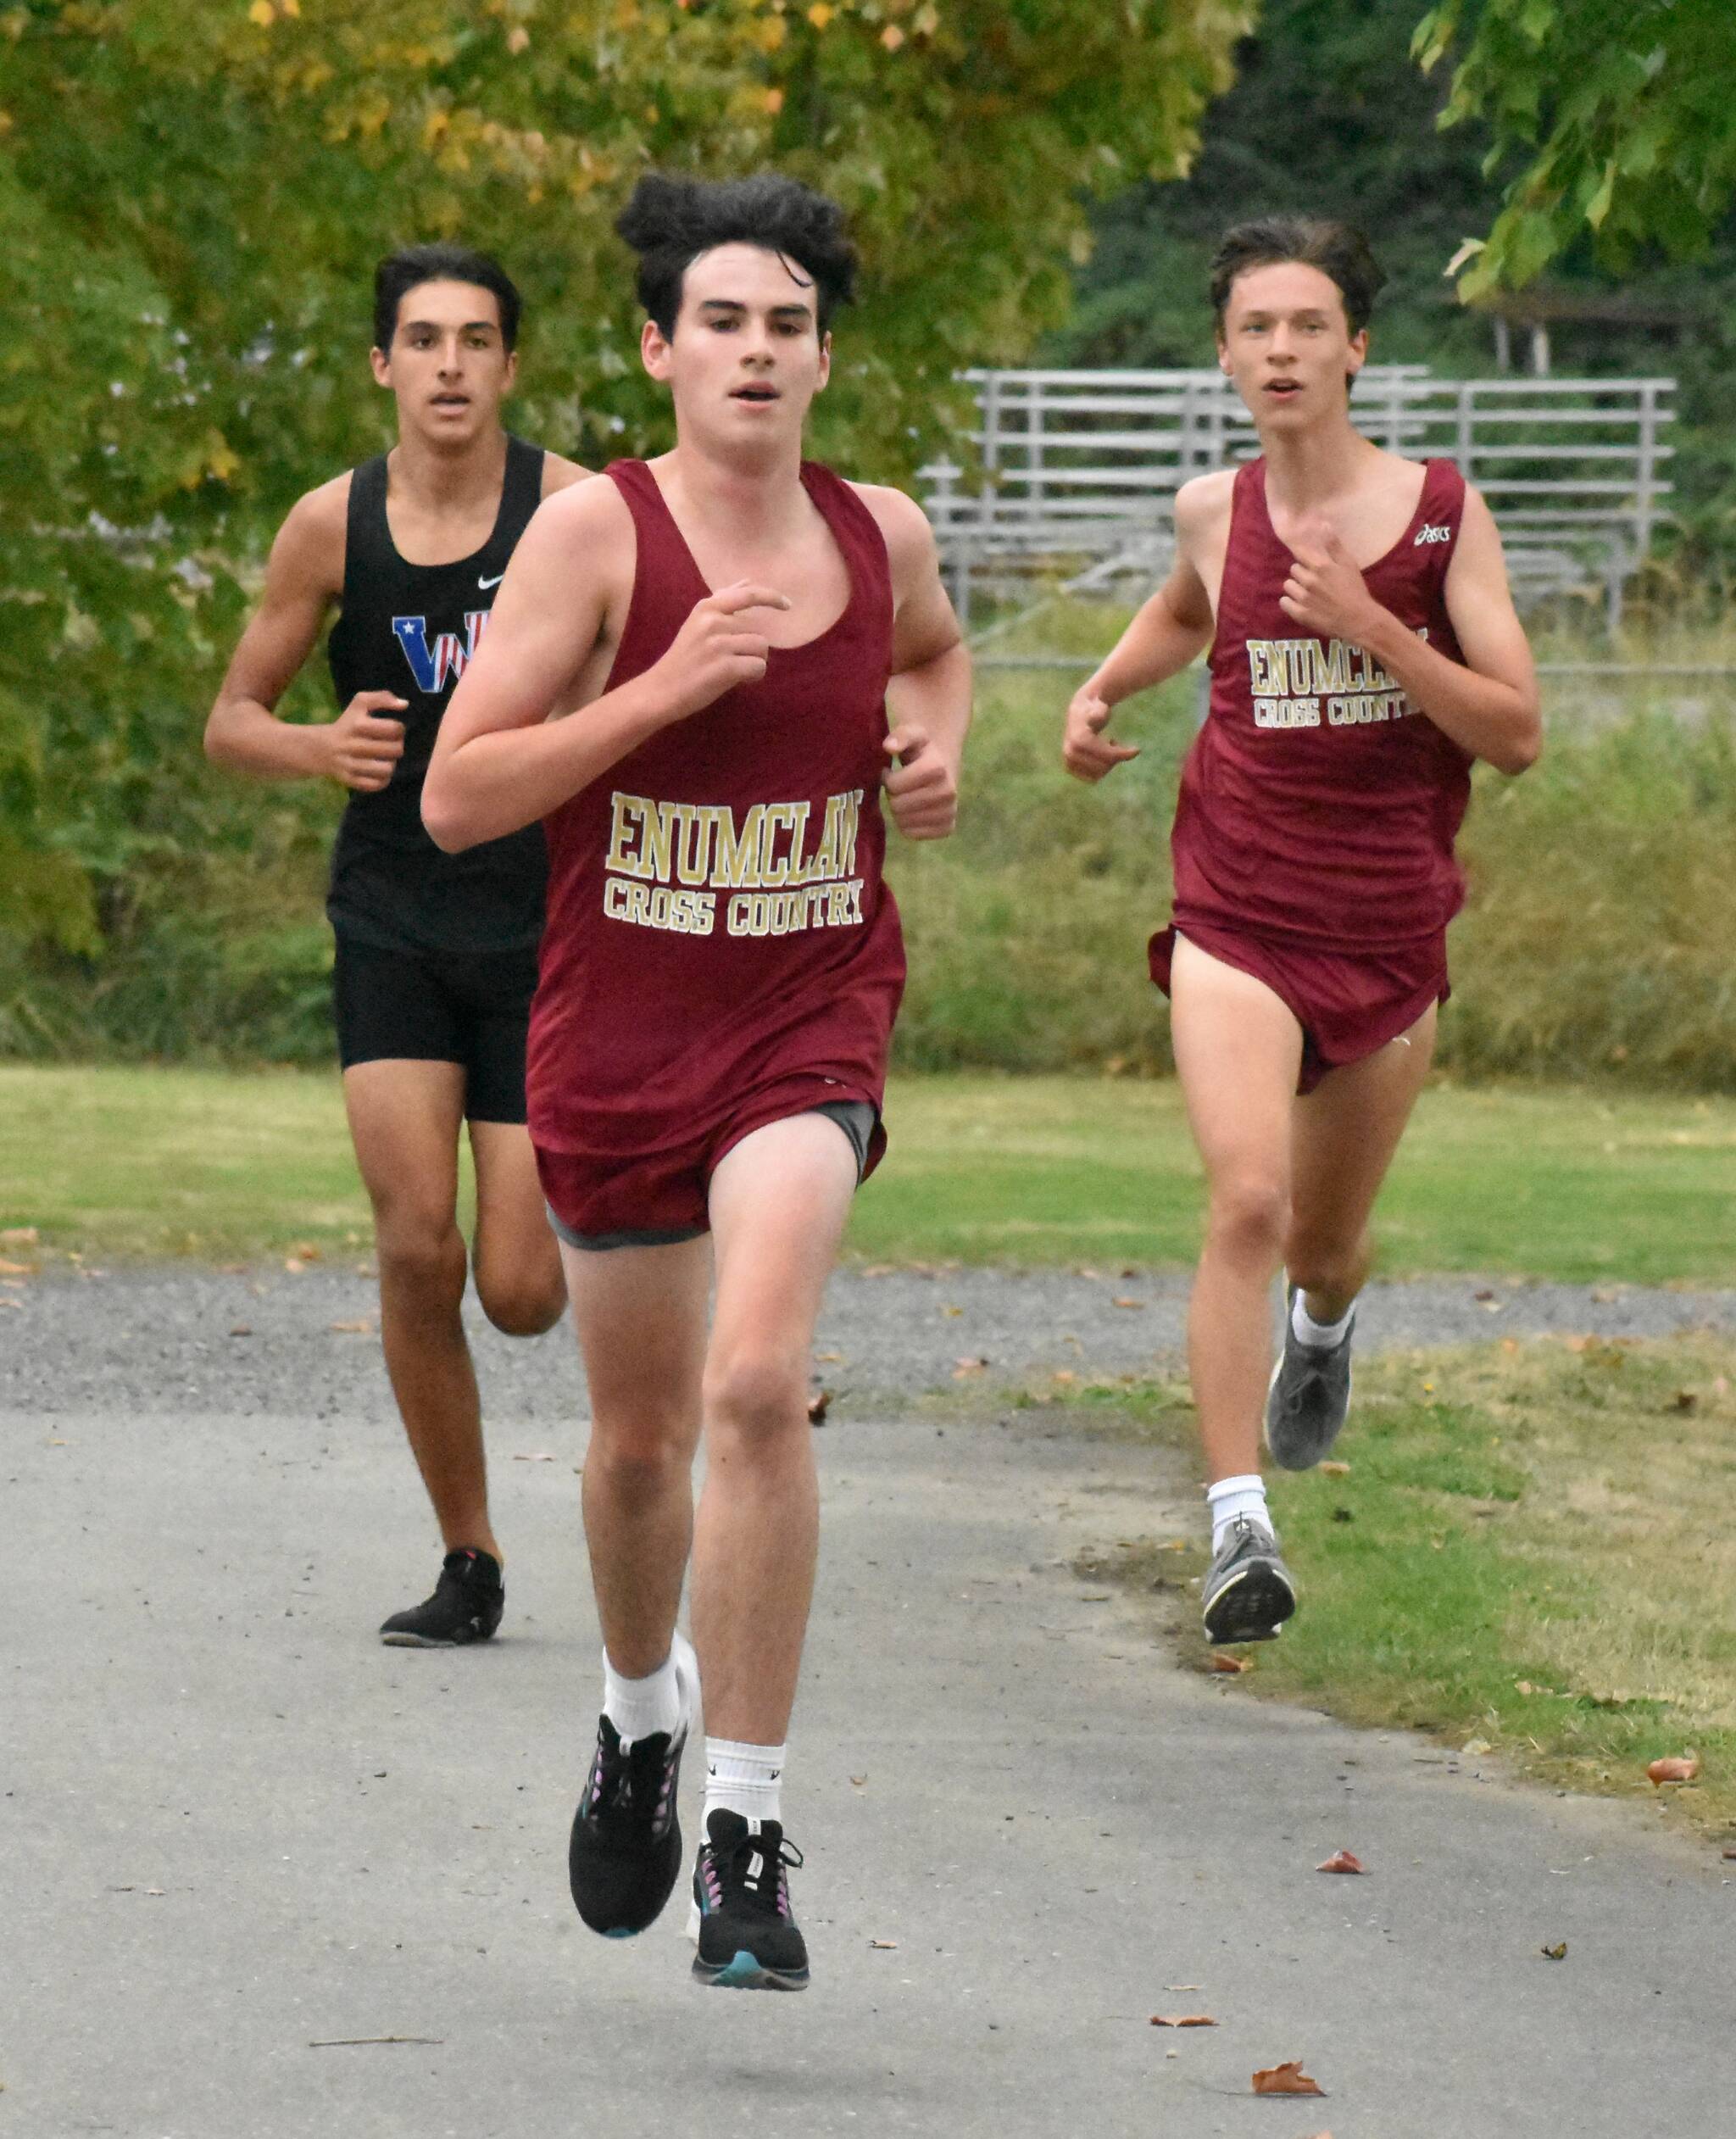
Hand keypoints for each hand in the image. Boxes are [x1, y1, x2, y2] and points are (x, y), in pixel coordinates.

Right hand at [326, 691, 405, 790]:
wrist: (321, 748)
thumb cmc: (348, 724)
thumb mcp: (360, 703)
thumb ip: (382, 697)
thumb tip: (404, 704)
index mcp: (357, 724)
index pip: (394, 728)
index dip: (399, 729)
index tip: (393, 729)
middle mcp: (353, 745)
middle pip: (395, 750)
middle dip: (397, 746)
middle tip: (391, 744)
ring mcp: (350, 765)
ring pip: (388, 769)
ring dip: (391, 763)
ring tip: (385, 758)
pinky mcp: (350, 781)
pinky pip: (378, 784)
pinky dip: (383, 779)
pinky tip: (378, 770)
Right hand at [650, 581, 791, 719]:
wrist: (661, 690)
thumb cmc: (684, 658)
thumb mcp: (698, 622)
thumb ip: (724, 602)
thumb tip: (749, 581)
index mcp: (706, 607)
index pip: (748, 594)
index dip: (772, 597)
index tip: (787, 605)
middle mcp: (713, 621)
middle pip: (758, 631)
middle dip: (753, 649)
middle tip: (733, 662)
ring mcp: (719, 644)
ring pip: (761, 648)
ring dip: (755, 662)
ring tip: (735, 671)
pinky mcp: (725, 667)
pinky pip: (758, 667)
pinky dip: (754, 676)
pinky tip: (740, 680)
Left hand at [882, 725, 957, 839]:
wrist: (943, 766)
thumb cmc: (921, 751)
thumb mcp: (912, 735)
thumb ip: (900, 736)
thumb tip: (889, 746)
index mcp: (937, 768)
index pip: (894, 786)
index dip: (887, 779)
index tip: (892, 772)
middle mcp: (948, 792)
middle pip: (898, 805)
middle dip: (893, 795)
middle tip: (899, 786)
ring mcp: (950, 812)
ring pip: (904, 822)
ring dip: (899, 810)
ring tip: (905, 796)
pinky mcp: (947, 828)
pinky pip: (913, 834)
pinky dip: (907, 824)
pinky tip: (912, 810)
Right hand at [1061, 684, 1138, 783]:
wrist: (1079, 713)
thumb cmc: (1094, 710)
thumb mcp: (1098, 708)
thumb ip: (1099, 712)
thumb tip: (1097, 717)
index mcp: (1078, 740)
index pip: (1107, 756)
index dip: (1123, 754)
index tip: (1137, 749)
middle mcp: (1070, 753)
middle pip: (1104, 766)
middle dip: (1114, 757)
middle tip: (1114, 742)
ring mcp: (1068, 762)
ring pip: (1099, 774)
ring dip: (1107, 763)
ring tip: (1106, 746)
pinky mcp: (1070, 769)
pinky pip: (1093, 778)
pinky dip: (1100, 769)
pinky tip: (1100, 755)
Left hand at [1279, 517, 1379, 640]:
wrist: (1359, 620)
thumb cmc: (1355, 590)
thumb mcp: (1348, 564)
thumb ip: (1334, 545)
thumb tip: (1323, 524)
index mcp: (1321, 566)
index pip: (1299, 553)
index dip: (1301, 556)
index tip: (1304, 559)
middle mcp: (1309, 580)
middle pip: (1293, 570)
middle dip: (1301, 573)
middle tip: (1313, 581)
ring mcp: (1303, 598)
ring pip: (1288, 586)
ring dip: (1295, 588)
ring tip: (1307, 593)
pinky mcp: (1299, 614)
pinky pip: (1284, 603)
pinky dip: (1289, 602)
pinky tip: (1299, 604)